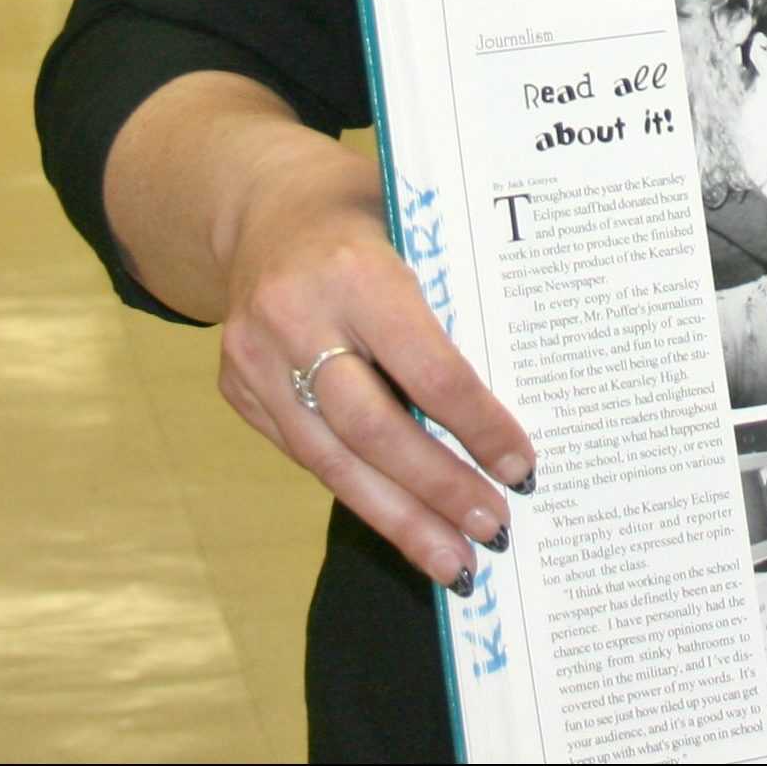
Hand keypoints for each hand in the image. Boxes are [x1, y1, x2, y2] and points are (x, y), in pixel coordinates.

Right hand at [212, 130, 533, 592]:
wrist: (258, 203)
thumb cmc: (365, 213)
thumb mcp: (417, 228)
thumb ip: (455, 299)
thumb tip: (528, 394)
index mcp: (354, 270)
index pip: (426, 367)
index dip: (477, 425)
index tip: (523, 468)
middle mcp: (295, 317)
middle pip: (373, 430)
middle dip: (438, 491)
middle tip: (496, 532)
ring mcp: (256, 360)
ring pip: (333, 461)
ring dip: (399, 520)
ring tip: (454, 563)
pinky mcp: (239, 391)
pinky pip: (308, 456)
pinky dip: (361, 494)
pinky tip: (405, 525)